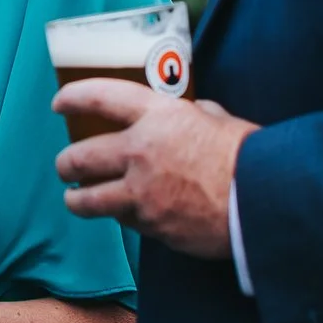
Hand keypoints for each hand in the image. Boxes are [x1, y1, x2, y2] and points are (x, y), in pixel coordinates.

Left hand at [54, 87, 254, 261]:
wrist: (263, 201)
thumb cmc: (247, 156)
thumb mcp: (218, 119)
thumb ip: (195, 114)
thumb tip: (192, 113)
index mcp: (158, 116)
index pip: (99, 97)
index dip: (72, 98)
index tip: (59, 104)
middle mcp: (140, 152)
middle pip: (79, 157)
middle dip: (65, 163)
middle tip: (65, 166)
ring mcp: (141, 193)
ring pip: (87, 199)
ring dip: (76, 199)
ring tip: (74, 199)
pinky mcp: (150, 226)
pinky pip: (124, 221)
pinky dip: (120, 217)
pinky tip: (125, 215)